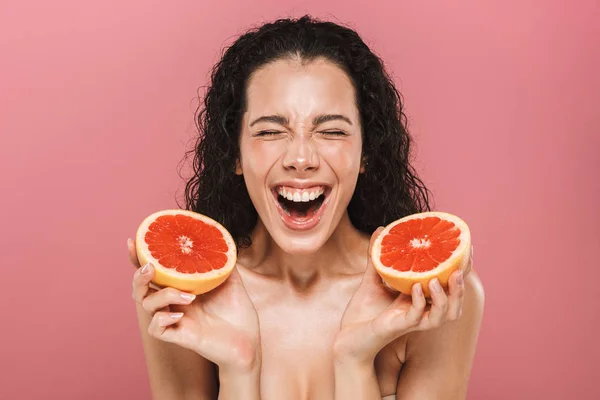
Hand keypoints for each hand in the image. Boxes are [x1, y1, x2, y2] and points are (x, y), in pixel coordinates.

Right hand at [128, 238, 260, 371]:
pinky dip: (162, 319)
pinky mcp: (179, 336)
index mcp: (181, 287)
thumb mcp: (231, 279)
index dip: (139, 258)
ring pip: (147, 306)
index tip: (133, 241)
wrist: (248, 339)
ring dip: (163, 296)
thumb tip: (218, 238)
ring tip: (188, 295)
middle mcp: (173, 303)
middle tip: (151, 268)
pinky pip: (156, 328)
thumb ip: (221, 260)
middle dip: (139, 277)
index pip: (154, 272)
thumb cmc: (238, 311)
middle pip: (140, 289)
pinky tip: (179, 315)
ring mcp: (174, 319)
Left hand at [334, 227, 470, 363]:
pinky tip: (415, 288)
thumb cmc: (363, 311)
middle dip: (461, 286)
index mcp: (421, 299)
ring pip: (443, 314)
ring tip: (439, 278)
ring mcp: (413, 321)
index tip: (466, 247)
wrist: (347, 335)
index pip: (449, 285)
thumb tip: (380, 229)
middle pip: (454, 303)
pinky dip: (419, 302)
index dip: (461, 269)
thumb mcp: (373, 278)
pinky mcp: (400, 326)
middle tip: (460, 267)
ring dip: (446, 297)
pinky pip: (417, 316)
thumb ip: (378, 256)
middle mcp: (422, 312)